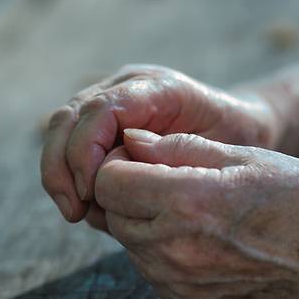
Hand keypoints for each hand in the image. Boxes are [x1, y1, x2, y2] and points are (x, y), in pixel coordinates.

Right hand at [40, 64, 279, 231]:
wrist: (241, 125)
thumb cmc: (235, 140)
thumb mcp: (217, 150)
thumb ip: (169, 159)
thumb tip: (114, 180)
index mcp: (156, 87)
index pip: (100, 109)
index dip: (85, 151)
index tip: (90, 193)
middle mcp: (126, 86)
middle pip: (68, 117)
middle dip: (61, 166)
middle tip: (73, 210)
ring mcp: (111, 99)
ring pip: (61, 128)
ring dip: (57, 172)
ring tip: (74, 212)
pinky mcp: (104, 122)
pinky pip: (70, 142)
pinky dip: (66, 174)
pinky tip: (81, 204)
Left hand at [94, 129, 298, 298]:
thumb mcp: (245, 157)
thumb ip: (179, 148)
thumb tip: (132, 139)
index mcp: (187, 204)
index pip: (109, 182)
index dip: (120, 163)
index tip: (143, 158)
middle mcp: (175, 251)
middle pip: (113, 214)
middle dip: (130, 191)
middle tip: (168, 181)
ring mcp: (181, 286)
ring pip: (130, 244)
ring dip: (145, 222)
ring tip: (192, 211)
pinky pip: (153, 272)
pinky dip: (164, 252)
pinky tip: (202, 240)